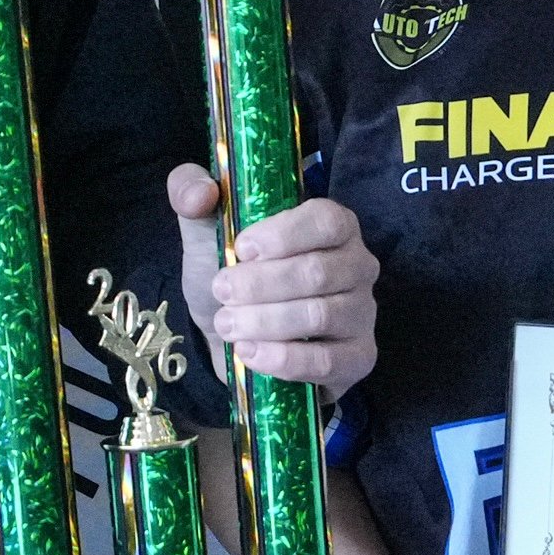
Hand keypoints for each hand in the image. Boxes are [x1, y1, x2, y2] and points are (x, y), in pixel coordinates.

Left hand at [170, 168, 379, 395]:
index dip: (283, 235)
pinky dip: (283, 359)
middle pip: (318, 272)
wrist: (230, 334)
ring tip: (227, 324)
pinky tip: (249, 352)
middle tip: (222, 291)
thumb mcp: (204, 229)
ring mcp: (362, 313)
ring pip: (321, 315)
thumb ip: (191, 193)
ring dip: (265, 321)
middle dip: (260, 284)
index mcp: (332, 225)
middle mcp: (357, 265)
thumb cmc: (231, 273)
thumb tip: (201, 193)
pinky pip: (329, 361)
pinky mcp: (358, 357)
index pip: (325, 221)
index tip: (240, 249)